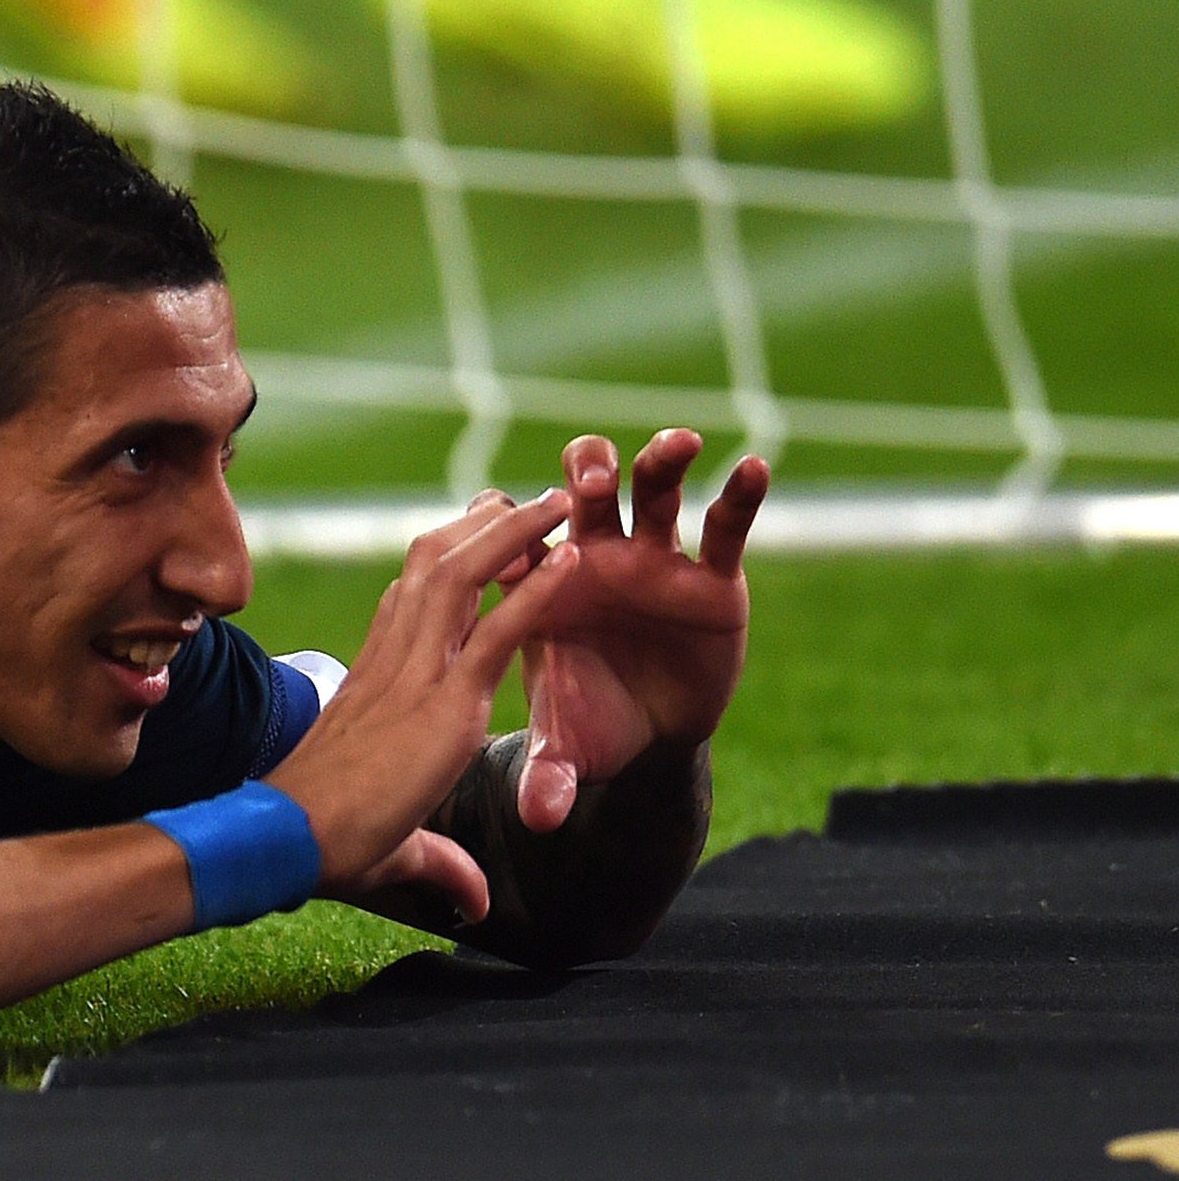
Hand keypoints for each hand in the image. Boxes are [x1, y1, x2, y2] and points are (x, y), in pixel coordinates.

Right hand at [269, 488, 579, 923]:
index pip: (410, 594)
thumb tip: (476, 905)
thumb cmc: (323, 840)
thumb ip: (443, 863)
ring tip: (559, 500)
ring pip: (464, 574)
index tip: (477, 528)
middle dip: (482, 522)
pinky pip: (497, 631)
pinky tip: (571, 559)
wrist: (290, 838)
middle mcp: (396, 660)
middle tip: (523, 496)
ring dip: (514, 531)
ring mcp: (419, 675)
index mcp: (376, 675)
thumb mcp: (397, 843)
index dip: (446, 555)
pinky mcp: (445, 703)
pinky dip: (537, 589)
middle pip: (436, 563)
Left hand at [514, 429, 767, 833]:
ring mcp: (655, 560)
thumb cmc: (591, 721)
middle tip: (586, 480)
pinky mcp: (712, 575)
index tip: (507, 520)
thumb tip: (539, 818)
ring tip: (675, 445)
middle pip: (582, 490)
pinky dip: (740, 496)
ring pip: (653, 490)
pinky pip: (726, 527)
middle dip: (582, 473)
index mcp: (544, 584)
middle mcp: (598, 556)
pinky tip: (754, 468)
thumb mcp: (568, 748)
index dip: (513, 525)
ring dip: (658, 462)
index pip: (520, 536)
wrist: (648, 733)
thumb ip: (551, 773)